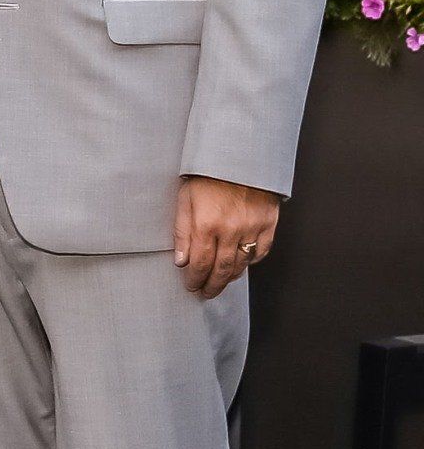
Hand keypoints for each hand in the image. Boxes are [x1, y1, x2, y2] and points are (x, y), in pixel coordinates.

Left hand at [174, 175, 279, 298]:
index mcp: (207, 224)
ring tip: (220, 282)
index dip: (194, 279)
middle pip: (221, 270)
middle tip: (205, 292)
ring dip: (229, 277)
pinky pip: (261, 252)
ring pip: (242, 265)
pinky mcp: (268, 224)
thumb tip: (181, 261)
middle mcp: (231, 230)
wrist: (239, 156)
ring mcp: (252, 228)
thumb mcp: (185, 199)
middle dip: (211, 285)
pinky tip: (242, 264)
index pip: (200, 264)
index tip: (191, 286)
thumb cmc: (209, 174)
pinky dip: (251, 261)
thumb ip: (182, 232)